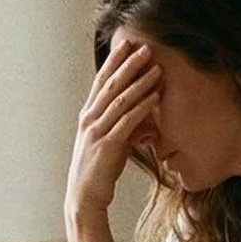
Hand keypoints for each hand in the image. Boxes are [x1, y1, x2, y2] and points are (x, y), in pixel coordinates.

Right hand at [64, 35, 162, 221]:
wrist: (85, 197)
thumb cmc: (99, 170)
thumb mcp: (112, 142)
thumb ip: (125, 125)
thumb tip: (145, 114)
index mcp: (88, 115)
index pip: (101, 82)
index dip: (114, 62)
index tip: (127, 44)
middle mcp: (89, 119)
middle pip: (110, 85)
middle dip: (128, 64)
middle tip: (144, 48)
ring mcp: (97, 132)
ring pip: (120, 100)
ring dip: (139, 82)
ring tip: (156, 68)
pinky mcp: (107, 146)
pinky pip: (127, 121)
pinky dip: (142, 107)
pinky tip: (155, 97)